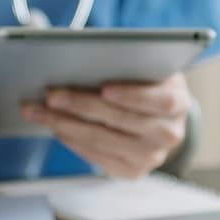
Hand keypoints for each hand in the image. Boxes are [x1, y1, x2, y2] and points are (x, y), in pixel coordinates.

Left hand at [20, 73, 190, 178]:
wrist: (158, 119)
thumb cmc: (145, 84)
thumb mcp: (145, 67)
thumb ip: (122, 59)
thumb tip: (71, 47)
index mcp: (179, 102)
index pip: (161, 101)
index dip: (133, 96)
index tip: (105, 88)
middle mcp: (169, 134)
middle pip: (123, 120)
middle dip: (82, 105)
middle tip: (51, 95)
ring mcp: (152, 157)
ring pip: (103, 139)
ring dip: (66, 124)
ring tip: (40, 111)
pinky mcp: (132, 171)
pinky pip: (97, 157)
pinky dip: (73, 141)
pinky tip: (55, 127)